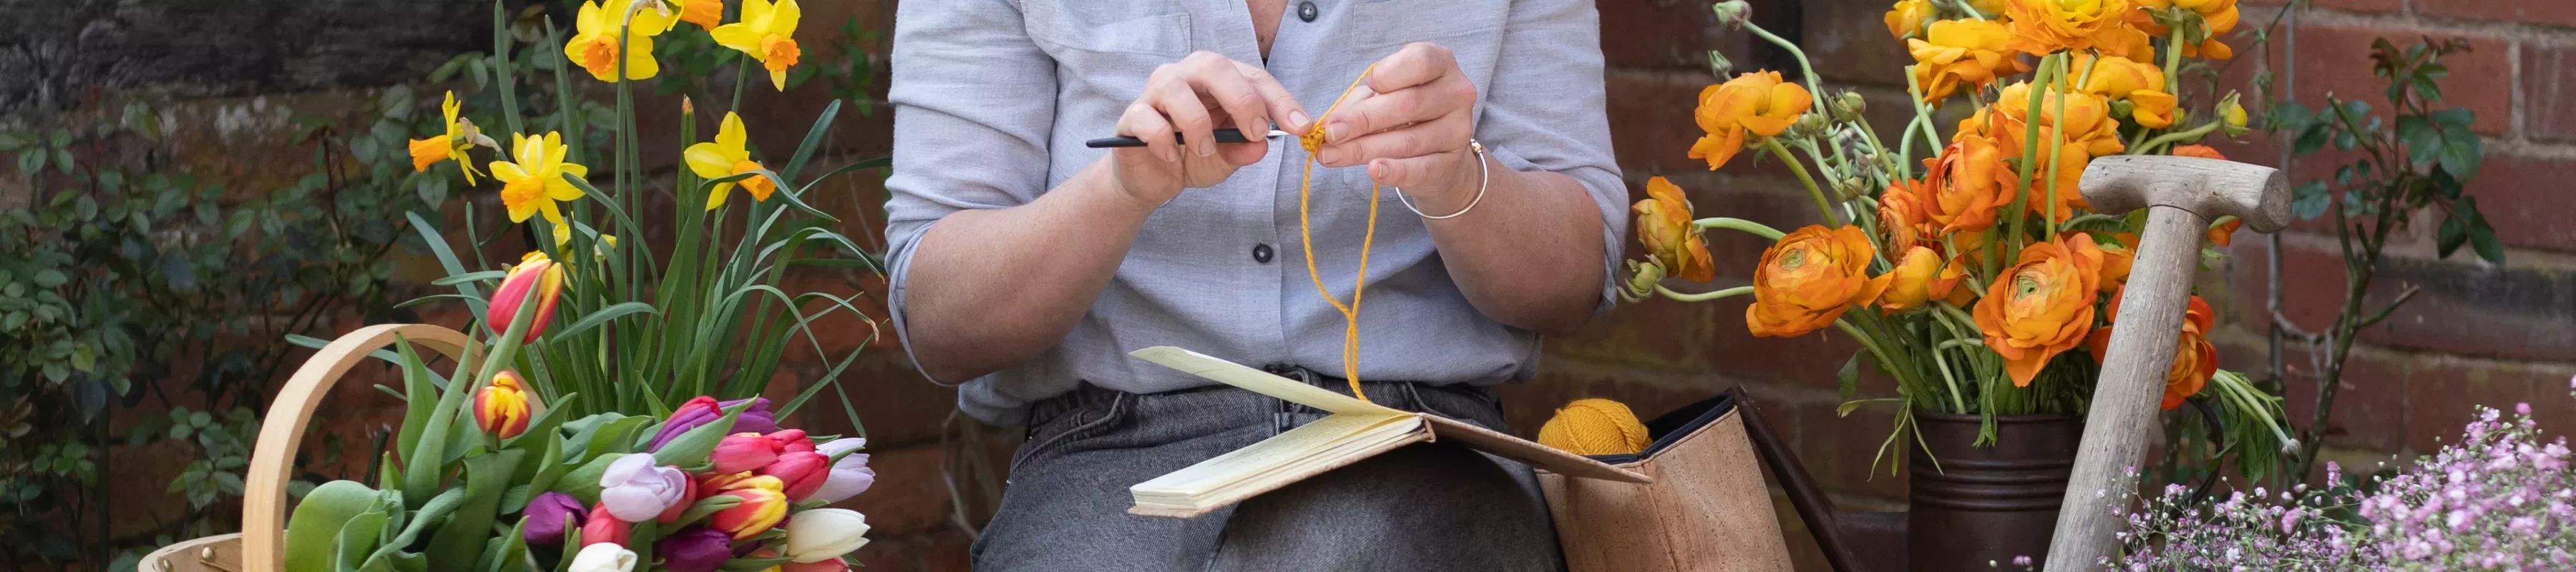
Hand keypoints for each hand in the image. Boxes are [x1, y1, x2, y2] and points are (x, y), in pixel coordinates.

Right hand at [1107, 51, 1307, 206]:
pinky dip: (1165, 142)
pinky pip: (1149, 121)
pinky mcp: (1133, 116)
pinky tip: (1171, 158)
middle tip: (1255, 132)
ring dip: (1198, 124)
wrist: (1154, 180)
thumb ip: (1245, 149)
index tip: (1300, 126)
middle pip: (1214, 67)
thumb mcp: (1228, 157)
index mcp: (1217, 79)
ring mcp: (1156, 92)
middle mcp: (1186, 75)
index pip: (1253, 77)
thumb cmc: (1193, 156)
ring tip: (1205, 150)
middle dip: (1242, 99)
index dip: (1279, 100)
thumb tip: (1262, 145)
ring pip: (1176, 89)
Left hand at [1312, 43, 1480, 210]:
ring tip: (1331, 156)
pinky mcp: (1451, 164)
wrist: (1436, 154)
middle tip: (1330, 133)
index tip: (1366, 84)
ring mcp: (1458, 130)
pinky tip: (1373, 170)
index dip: (1388, 74)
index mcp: (1440, 63)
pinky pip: (1420, 169)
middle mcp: (1456, 93)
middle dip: (1362, 119)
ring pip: (1407, 140)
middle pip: (1407, 105)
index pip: (1419, 61)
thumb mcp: (1381, 97)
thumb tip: (1319, 124)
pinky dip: (1394, 171)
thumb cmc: (1403, 114)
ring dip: (1363, 149)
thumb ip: (1357, 103)